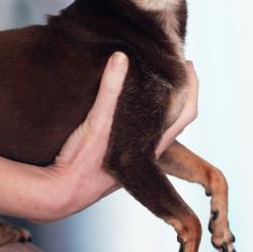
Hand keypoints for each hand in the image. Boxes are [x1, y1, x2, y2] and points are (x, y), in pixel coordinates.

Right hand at [39, 53, 199, 220]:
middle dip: (180, 91)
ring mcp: (134, 156)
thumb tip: (121, 56)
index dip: (191, 87)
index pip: (186, 112)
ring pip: (159, 125)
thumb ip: (109, 90)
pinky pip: (141, 131)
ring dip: (163, 103)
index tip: (188, 64)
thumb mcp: (97, 122)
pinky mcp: (119, 158)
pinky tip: (132, 105)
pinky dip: (144, 114)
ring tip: (156, 79)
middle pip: (177, 117)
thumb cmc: (81, 163)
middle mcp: (148, 152)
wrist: (60, 194)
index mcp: (152, 145)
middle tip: (177, 67)